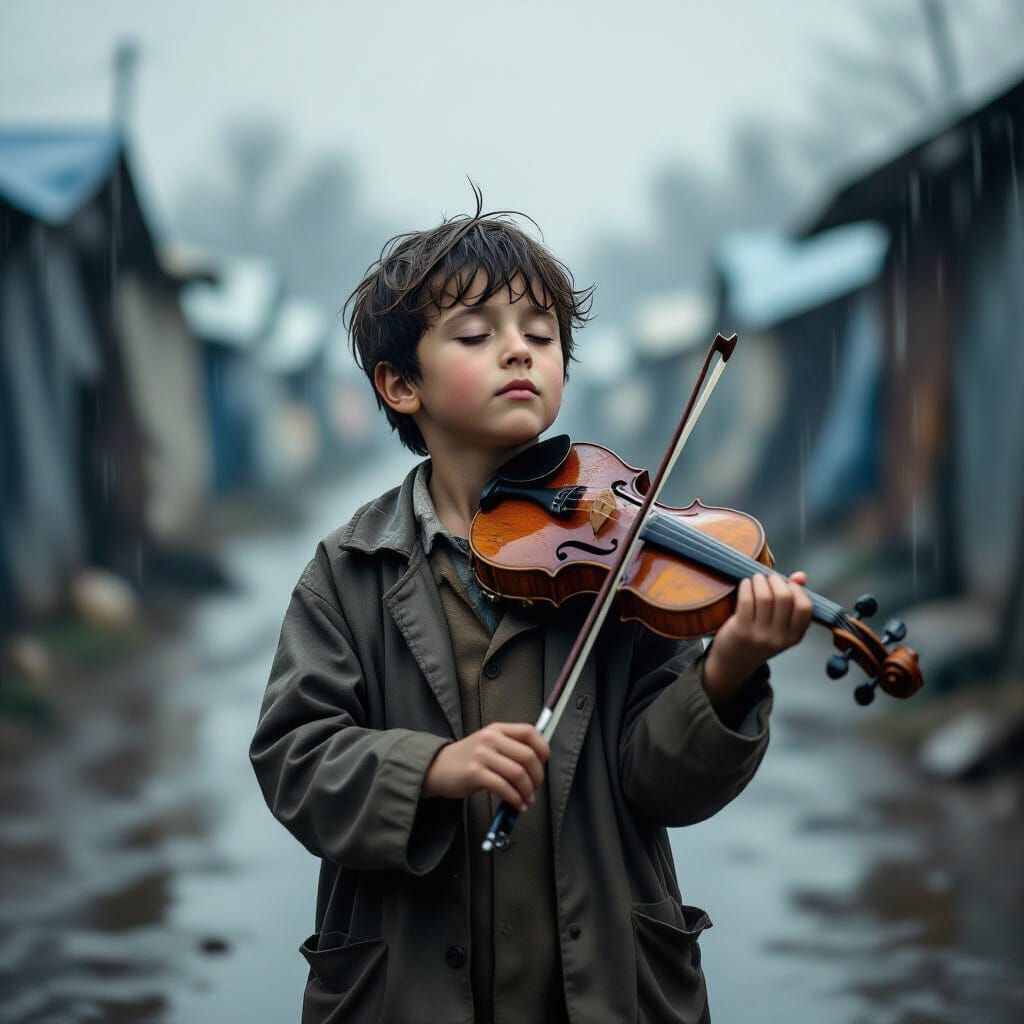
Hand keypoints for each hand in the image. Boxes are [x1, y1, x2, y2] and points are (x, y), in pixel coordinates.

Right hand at [422, 722, 549, 811]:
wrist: (437, 768)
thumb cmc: (468, 759)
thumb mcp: (488, 744)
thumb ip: (510, 747)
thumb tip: (538, 764)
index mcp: (497, 729)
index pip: (529, 731)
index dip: (542, 748)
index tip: (543, 763)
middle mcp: (490, 739)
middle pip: (527, 756)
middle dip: (537, 776)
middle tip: (536, 788)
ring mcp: (482, 755)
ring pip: (517, 773)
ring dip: (528, 791)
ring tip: (527, 799)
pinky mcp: (474, 773)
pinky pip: (503, 787)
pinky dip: (515, 799)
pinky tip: (517, 804)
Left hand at [704, 571, 812, 700]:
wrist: (735, 662)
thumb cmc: (759, 638)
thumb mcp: (781, 626)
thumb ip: (793, 600)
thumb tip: (800, 576)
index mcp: (794, 636)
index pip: (805, 607)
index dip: (797, 590)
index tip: (787, 583)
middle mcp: (779, 637)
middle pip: (784, 598)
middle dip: (776, 581)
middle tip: (768, 578)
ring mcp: (760, 635)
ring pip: (765, 597)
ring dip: (760, 581)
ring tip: (756, 579)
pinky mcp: (741, 630)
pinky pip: (747, 600)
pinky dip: (747, 586)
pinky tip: (745, 584)